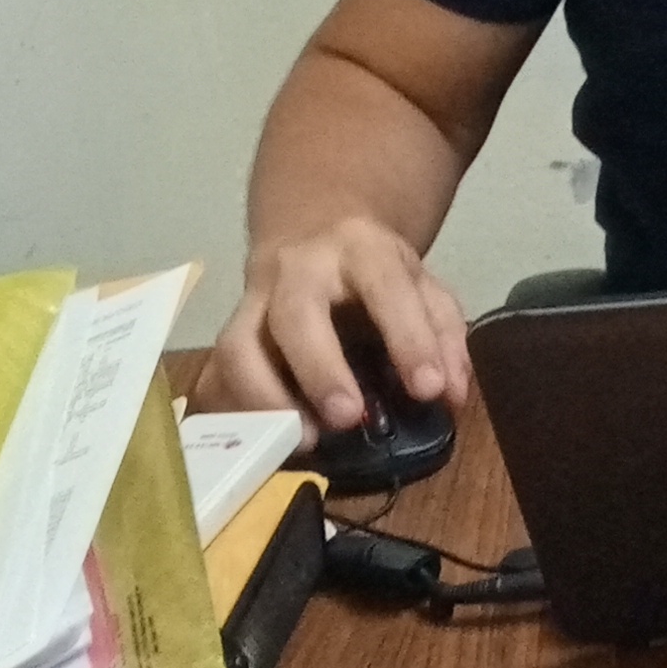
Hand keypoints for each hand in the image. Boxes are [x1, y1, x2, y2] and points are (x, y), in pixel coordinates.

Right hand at [199, 216, 469, 430]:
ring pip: (238, 345)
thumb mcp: (423, 286)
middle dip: (320, 370)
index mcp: (361, 251)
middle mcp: (298, 269)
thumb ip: (444, 336)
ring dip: (266, 398)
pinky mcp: (227, 331)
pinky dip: (234, 410)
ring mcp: (253, 300)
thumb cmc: (376, 271)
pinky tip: (263, 439)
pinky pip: (215, 373)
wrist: (313, 227)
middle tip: (348, 418)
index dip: (408, 340)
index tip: (429, 390)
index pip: (386, 288)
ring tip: (306, 440)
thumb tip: (450, 394)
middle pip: (295, 314)